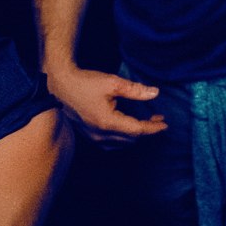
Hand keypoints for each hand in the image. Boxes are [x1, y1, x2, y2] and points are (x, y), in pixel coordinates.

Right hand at [45, 64, 165, 145]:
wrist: (60, 85)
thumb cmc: (84, 82)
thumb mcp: (112, 82)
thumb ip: (135, 90)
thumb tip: (154, 93)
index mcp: (107, 122)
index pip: (137, 130)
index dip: (153, 128)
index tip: (165, 124)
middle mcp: (100, 134)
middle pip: (131, 138)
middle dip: (147, 130)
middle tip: (158, 119)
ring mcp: (93, 137)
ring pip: (122, 142)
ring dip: (136, 134)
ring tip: (147, 121)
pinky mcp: (89, 135)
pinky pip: (111, 142)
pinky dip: (124, 137)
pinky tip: (128, 127)